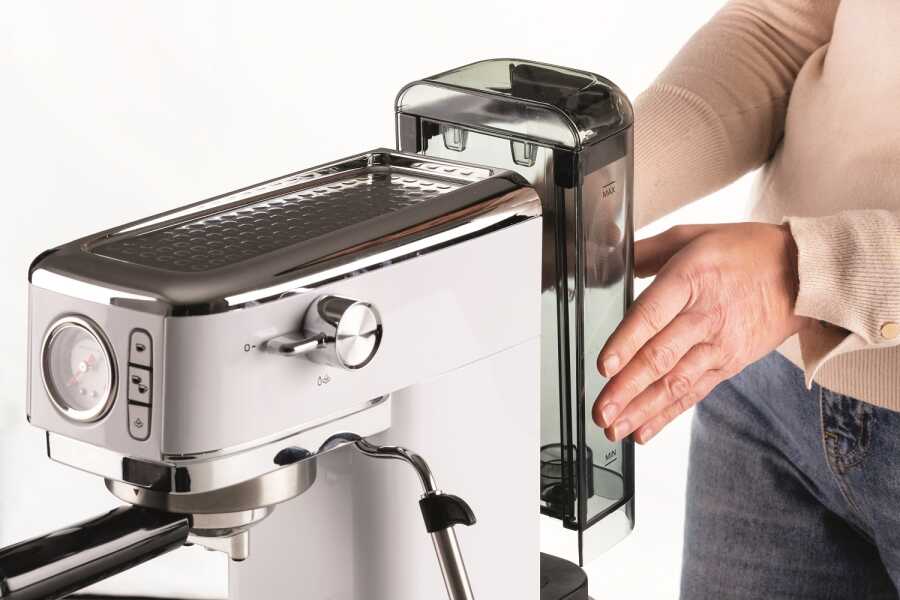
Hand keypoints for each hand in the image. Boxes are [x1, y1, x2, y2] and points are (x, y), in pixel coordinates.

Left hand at [592, 222, 809, 442]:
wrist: (804, 274)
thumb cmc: (744, 251)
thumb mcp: (692, 235)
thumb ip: (647, 250)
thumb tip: (608, 254)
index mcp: (689, 278)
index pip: (652, 314)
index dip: (626, 342)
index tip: (604, 366)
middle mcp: (704, 315)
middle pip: (661, 356)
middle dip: (627, 388)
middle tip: (601, 411)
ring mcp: (719, 344)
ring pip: (676, 381)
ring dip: (643, 409)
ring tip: (615, 429)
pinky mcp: (729, 364)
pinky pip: (694, 392)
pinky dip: (667, 414)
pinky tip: (643, 431)